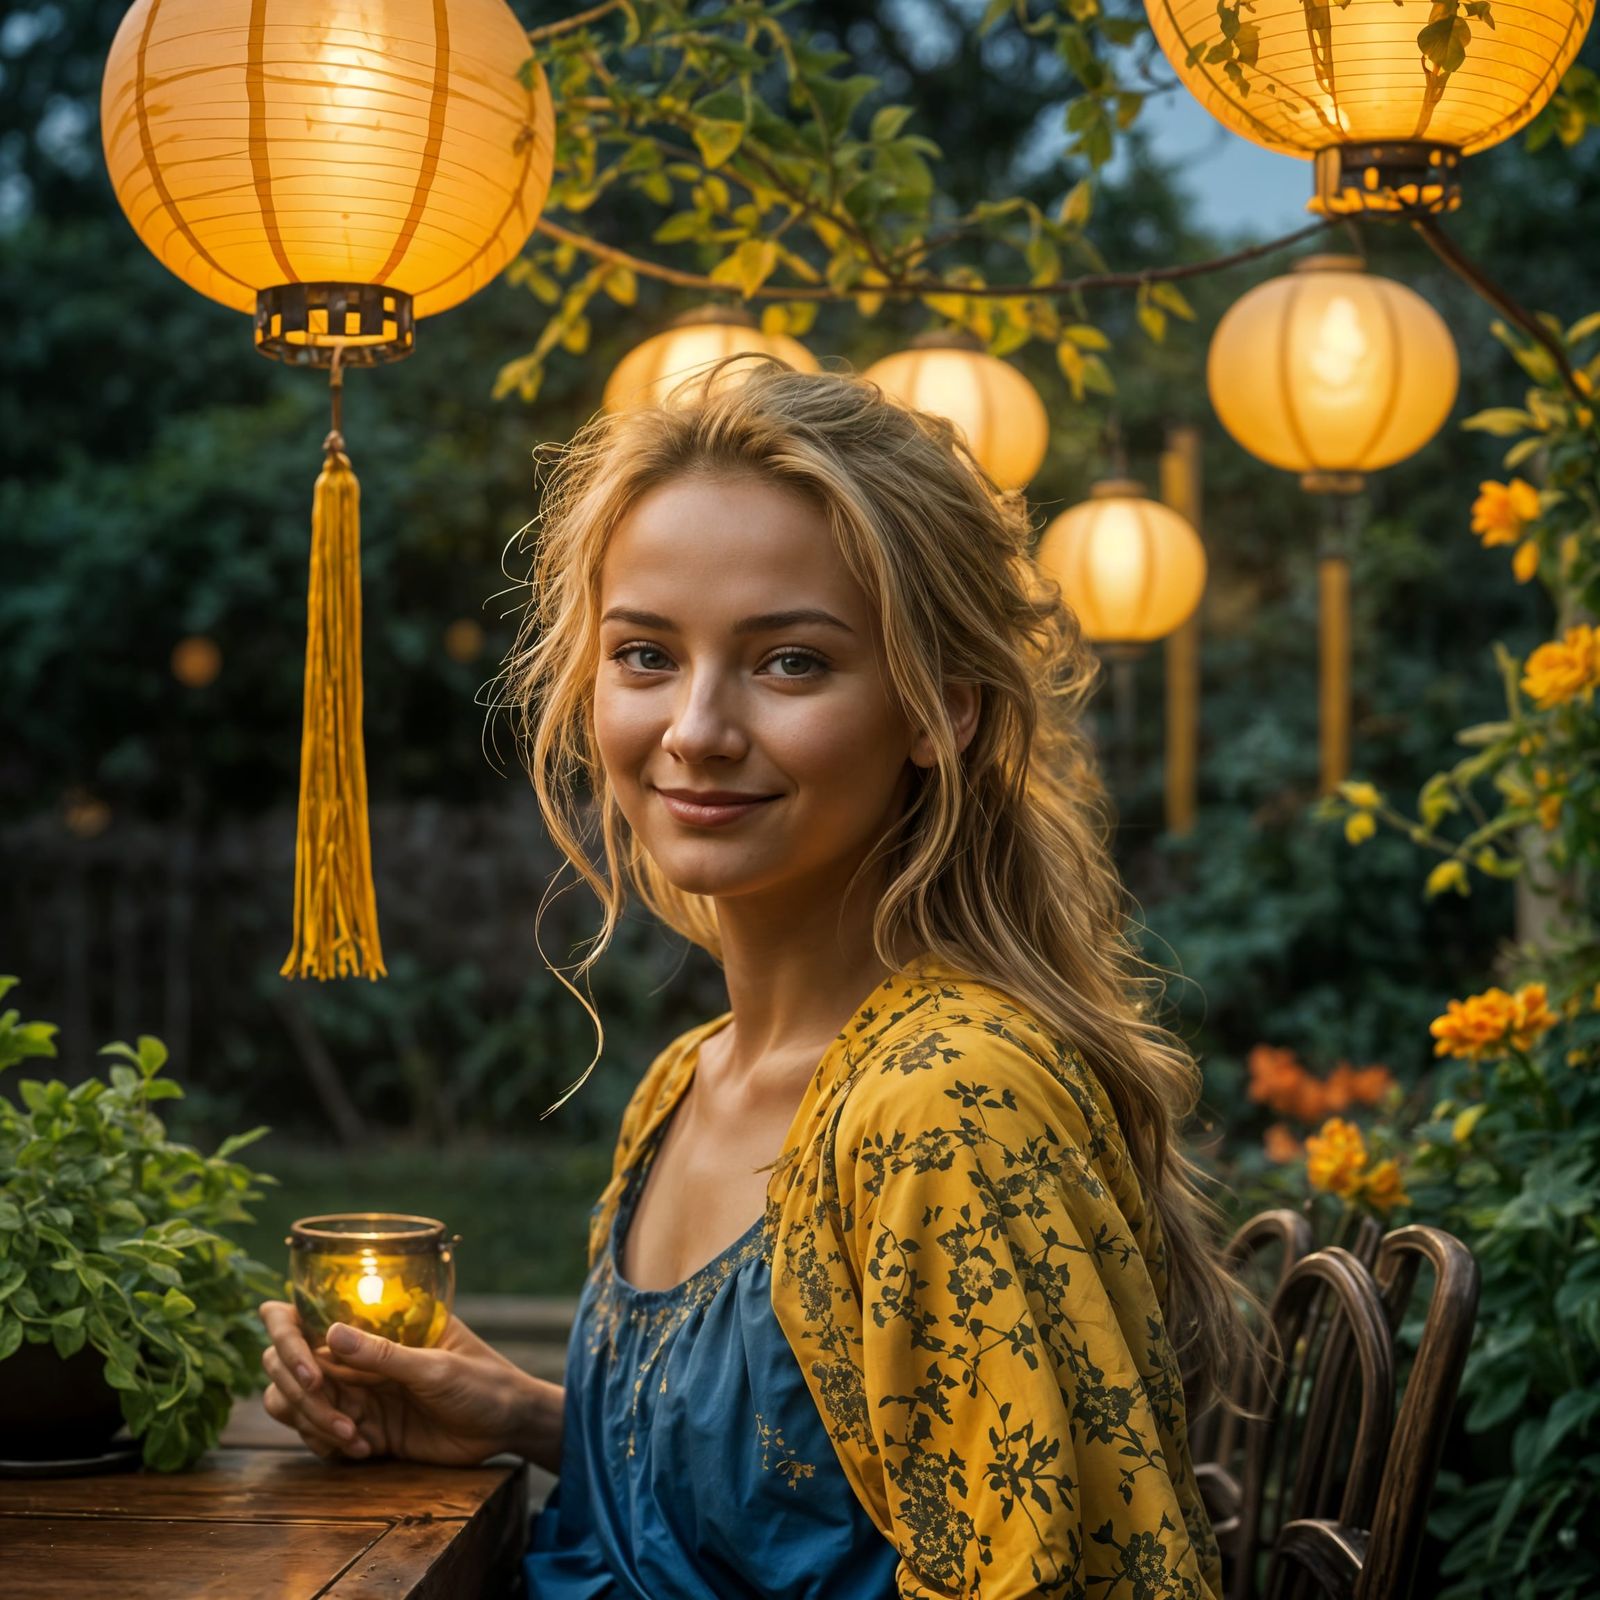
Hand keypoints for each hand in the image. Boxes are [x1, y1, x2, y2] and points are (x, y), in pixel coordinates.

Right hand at [257, 1299, 530, 1466]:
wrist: (505, 1427)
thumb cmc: (482, 1381)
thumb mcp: (437, 1367)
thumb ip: (385, 1355)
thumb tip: (330, 1332)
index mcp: (373, 1323)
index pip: (303, 1313)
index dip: (286, 1336)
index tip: (311, 1374)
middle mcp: (355, 1353)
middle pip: (286, 1363)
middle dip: (300, 1395)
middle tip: (343, 1420)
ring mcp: (354, 1390)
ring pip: (295, 1402)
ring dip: (313, 1423)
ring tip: (356, 1439)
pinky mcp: (360, 1426)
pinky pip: (317, 1434)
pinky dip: (327, 1445)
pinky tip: (366, 1451)